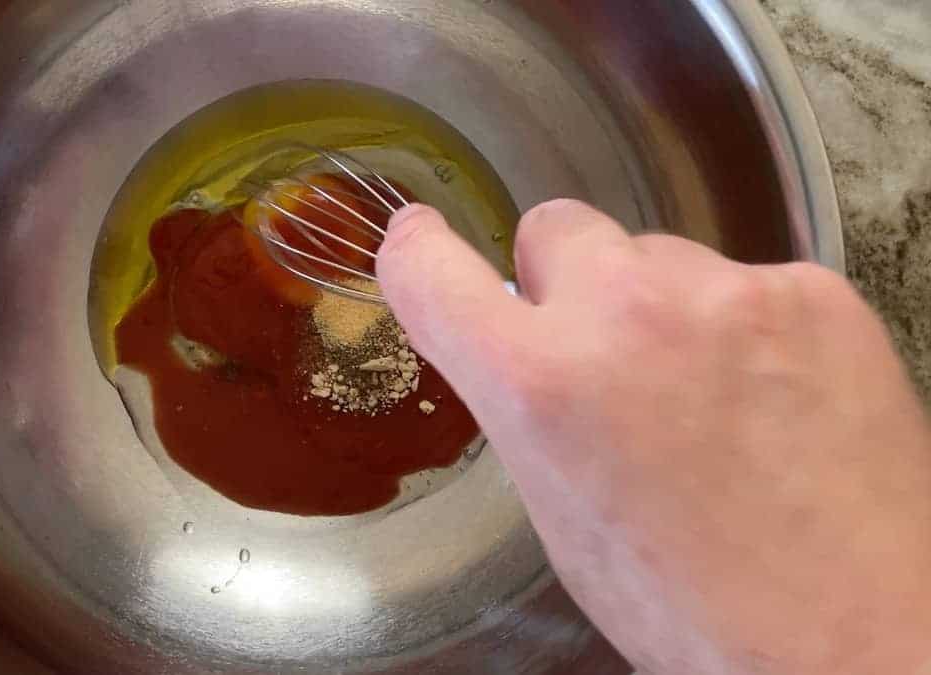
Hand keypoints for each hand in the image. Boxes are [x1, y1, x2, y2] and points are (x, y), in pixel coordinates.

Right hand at [378, 201, 930, 674]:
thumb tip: (522, 350)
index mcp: (540, 384)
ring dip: (660, 307)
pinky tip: (771, 399)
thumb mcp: (564, 519)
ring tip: (705, 398)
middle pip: (555, 228)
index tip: (424, 241)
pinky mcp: (813, 292)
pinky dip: (746, 325)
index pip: (431, 269)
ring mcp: (728, 293)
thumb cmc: (701, 610)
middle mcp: (626, 314)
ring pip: (657, 255)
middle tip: (601, 354)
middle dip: (563, 282)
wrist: (862, 641)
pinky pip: (745, 280)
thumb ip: (529, 409)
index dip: (418, 252)